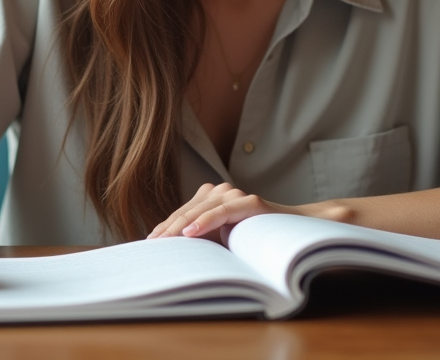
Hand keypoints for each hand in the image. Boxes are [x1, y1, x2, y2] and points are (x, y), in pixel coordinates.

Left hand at [147, 182, 300, 243]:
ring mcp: (235, 194)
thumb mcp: (220, 239)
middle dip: (168, 228)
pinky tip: (190, 233)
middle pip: (187, 211)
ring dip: (180, 226)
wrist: (291, 233)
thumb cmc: (252, 238)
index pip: (182, 212)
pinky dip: (205, 221)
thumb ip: (200, 237)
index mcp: (211, 197)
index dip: (165, 226)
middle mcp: (221, 191)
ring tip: (164, 240)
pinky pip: (222, 211)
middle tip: (151, 244)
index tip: (148, 241)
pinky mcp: (250, 202)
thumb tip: (171, 248)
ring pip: (200, 210)